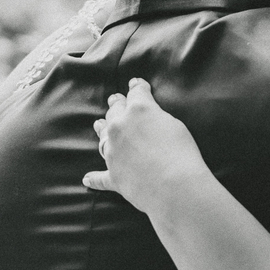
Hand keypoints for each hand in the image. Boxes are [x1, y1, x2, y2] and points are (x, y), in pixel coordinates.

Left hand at [83, 78, 209, 216]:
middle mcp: (119, 127)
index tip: (136, 83)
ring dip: (102, 129)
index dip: (137, 87)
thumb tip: (149, 118)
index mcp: (138, 111)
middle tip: (115, 99)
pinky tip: (88, 179)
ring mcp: (112, 151)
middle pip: (115, 111)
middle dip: (116, 104)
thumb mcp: (175, 125)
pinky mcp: (112, 175)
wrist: (173, 186)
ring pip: (103, 137)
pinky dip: (94, 179)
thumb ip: (157, 117)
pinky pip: (100, 177)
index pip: (136, 93)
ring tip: (99, 123)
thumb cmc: (181, 153)